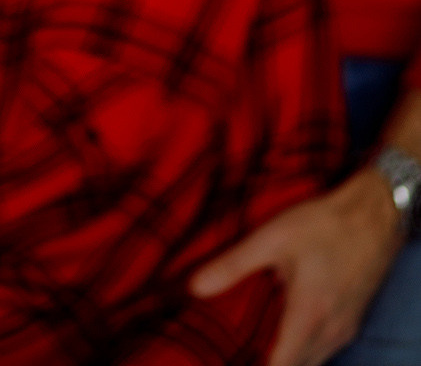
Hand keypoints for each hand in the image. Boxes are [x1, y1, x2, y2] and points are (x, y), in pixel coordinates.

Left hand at [191, 170, 402, 365]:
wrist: (373, 215)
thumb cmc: (322, 224)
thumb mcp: (272, 239)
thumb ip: (233, 265)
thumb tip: (193, 287)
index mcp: (308, 316)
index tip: (232, 361)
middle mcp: (330, 331)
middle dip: (272, 362)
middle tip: (242, 348)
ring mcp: (345, 327)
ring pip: (313, 360)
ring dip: (290, 357)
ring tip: (261, 340)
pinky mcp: (352, 318)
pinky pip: (325, 347)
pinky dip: (305, 347)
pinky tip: (288, 328)